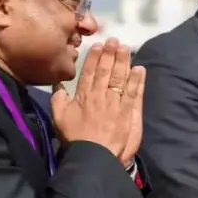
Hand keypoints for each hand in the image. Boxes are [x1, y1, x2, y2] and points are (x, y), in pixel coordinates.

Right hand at [52, 38, 145, 165]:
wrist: (94, 156)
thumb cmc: (76, 139)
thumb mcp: (59, 118)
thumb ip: (58, 100)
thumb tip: (57, 85)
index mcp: (84, 96)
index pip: (90, 72)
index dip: (95, 57)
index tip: (99, 45)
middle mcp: (101, 95)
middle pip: (107, 71)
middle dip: (111, 54)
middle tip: (115, 40)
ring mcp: (116, 103)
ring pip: (121, 78)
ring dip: (124, 62)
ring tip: (127, 48)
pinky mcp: (129, 112)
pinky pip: (133, 93)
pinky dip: (137, 81)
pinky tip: (140, 69)